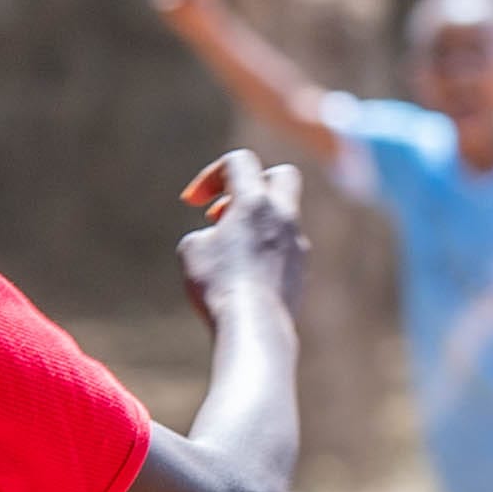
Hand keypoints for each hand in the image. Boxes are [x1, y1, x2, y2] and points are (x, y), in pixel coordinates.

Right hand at [177, 148, 307, 328]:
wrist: (254, 329)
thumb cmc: (218, 286)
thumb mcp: (191, 251)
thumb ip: (205, 233)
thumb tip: (219, 238)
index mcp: (255, 201)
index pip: (239, 162)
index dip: (211, 176)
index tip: (192, 203)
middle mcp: (283, 216)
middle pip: (281, 176)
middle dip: (252, 186)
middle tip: (227, 211)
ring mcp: (297, 244)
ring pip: (283, 217)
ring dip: (256, 224)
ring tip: (229, 252)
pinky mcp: (301, 271)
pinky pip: (285, 248)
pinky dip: (266, 252)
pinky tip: (246, 277)